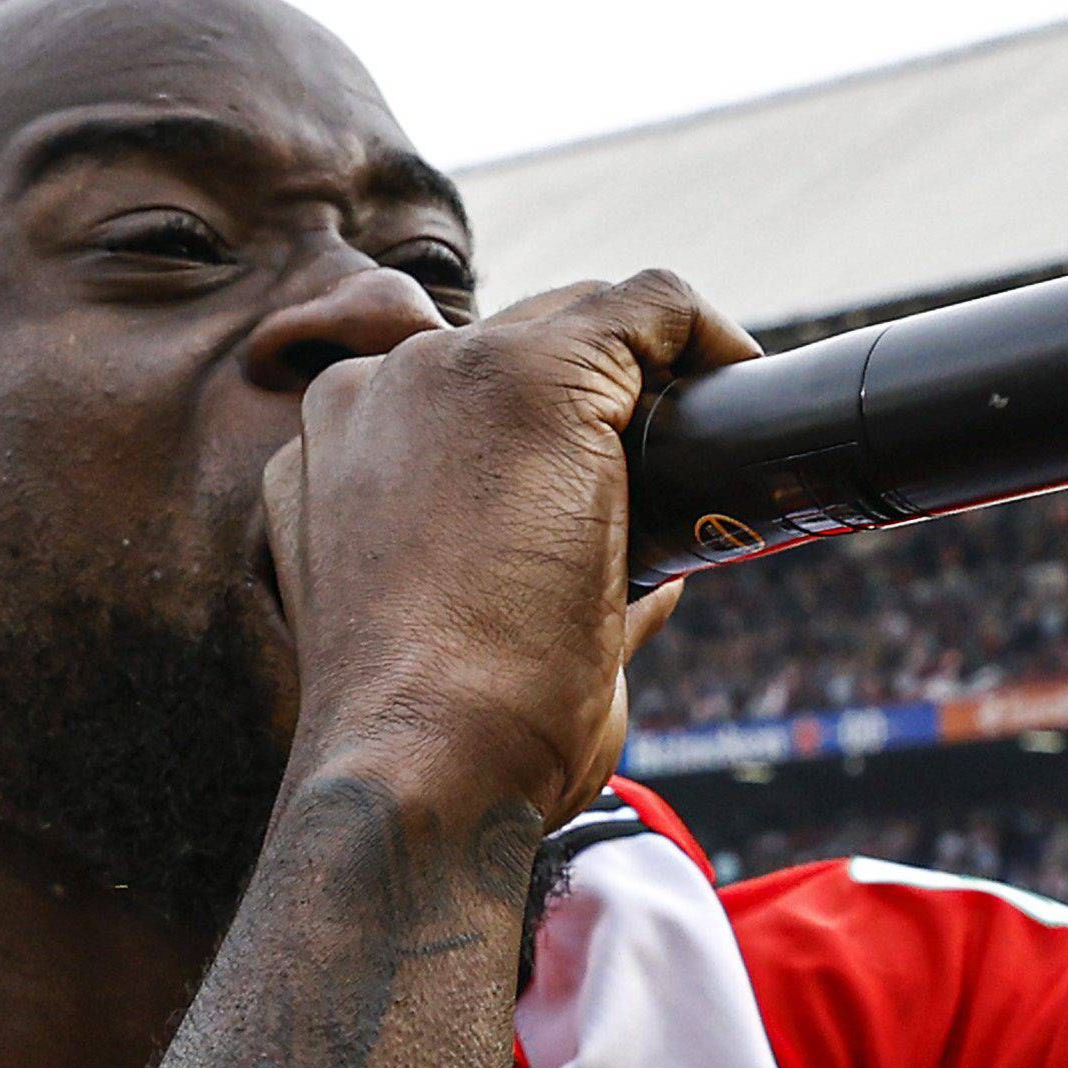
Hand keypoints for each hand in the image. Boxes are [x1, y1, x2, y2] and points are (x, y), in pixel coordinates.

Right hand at [263, 271, 742, 835]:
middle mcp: (364, 395)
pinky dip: (703, 335)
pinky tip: (738, 389)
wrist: (423, 763)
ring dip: (647, 379)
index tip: (604, 494)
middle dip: (599, 403)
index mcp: (329, 460)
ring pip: (579, 320)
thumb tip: (650, 575)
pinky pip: (646, 303)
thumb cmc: (446, 744)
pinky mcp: (528, 371)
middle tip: (674, 488)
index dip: (539, 439)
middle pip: (513, 346)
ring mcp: (440, 372)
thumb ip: (532, 586)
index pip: (451, 399)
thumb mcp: (455, 651)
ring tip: (709, 463)